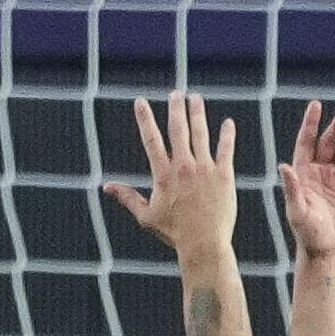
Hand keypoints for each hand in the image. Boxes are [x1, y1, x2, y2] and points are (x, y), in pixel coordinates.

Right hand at [104, 91, 238, 257]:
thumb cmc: (173, 232)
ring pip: (201, 134)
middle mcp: (184, 167)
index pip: (151, 140)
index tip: (140, 102)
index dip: (145, 119)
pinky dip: (227, 135)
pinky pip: (226, 150)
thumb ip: (127, 197)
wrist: (204, 243)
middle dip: (176, 109)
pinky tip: (228, 123)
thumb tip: (106, 187)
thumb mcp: (145, 215)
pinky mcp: (224, 175)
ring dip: (198, 114)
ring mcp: (205, 169)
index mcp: (163, 174)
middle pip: (178, 130)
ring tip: (196, 98)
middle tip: (176, 93)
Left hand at [280, 100, 334, 260]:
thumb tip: (283, 166)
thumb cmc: (306, 234)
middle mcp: (318, 172)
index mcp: (302, 174)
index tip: (316, 105)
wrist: (327, 251)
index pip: (306, 142)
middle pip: (329, 141)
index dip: (311, 123)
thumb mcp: (297, 211)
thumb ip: (292, 188)